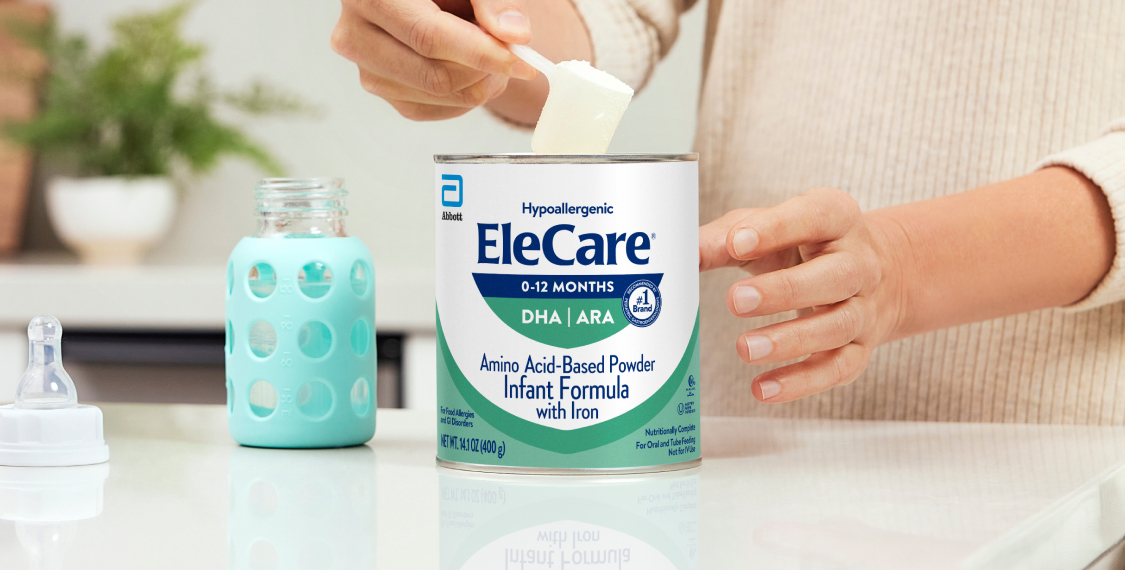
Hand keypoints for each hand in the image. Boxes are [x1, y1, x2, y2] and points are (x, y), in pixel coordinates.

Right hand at [331, 0, 537, 120]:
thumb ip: (494, 0)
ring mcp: (364, 66)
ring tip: (492, 55)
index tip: (523, 62)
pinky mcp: (379, 87)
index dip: (481, 54)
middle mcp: (355, 33)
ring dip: (477, 85)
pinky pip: (427, 109)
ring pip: (432, 96)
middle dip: (484, 71)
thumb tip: (514, 35)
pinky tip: (474, 71)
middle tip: (512, 54)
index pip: (429, 36)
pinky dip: (461, 97)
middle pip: (433, 74)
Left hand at [699, 188, 905, 402]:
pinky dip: (801, 383)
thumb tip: (678, 254)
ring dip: (790, 341)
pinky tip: (763, 389)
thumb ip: (724, 239)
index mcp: (837, 218)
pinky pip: (837, 369)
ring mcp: (864, 308)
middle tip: (735, 301)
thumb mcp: (768, 228)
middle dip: (784, 291)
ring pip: (837, 326)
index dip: (776, 229)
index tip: (735, 242)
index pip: (814, 216)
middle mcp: (859, 263)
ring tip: (745, 348)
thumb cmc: (804, 246)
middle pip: (834, 276)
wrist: (878, 273)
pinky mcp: (861, 348)